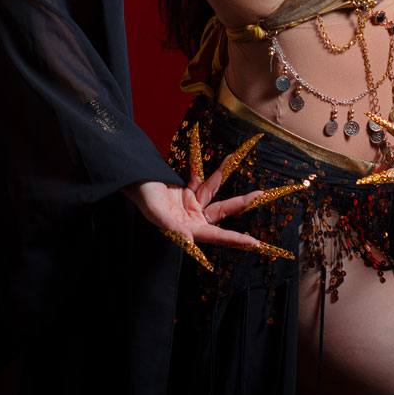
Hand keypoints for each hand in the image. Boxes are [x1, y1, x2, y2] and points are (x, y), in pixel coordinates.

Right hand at [123, 123, 310, 268]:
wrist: (132, 182)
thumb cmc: (142, 198)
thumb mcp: (156, 213)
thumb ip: (173, 228)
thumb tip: (190, 242)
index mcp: (188, 229)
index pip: (216, 235)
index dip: (235, 240)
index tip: (253, 243)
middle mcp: (193, 218)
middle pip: (222, 211)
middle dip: (241, 202)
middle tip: (261, 194)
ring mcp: (191, 203)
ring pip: (214, 189)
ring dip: (223, 173)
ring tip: (234, 157)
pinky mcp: (186, 190)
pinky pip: (199, 176)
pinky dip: (198, 164)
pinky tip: (199, 151)